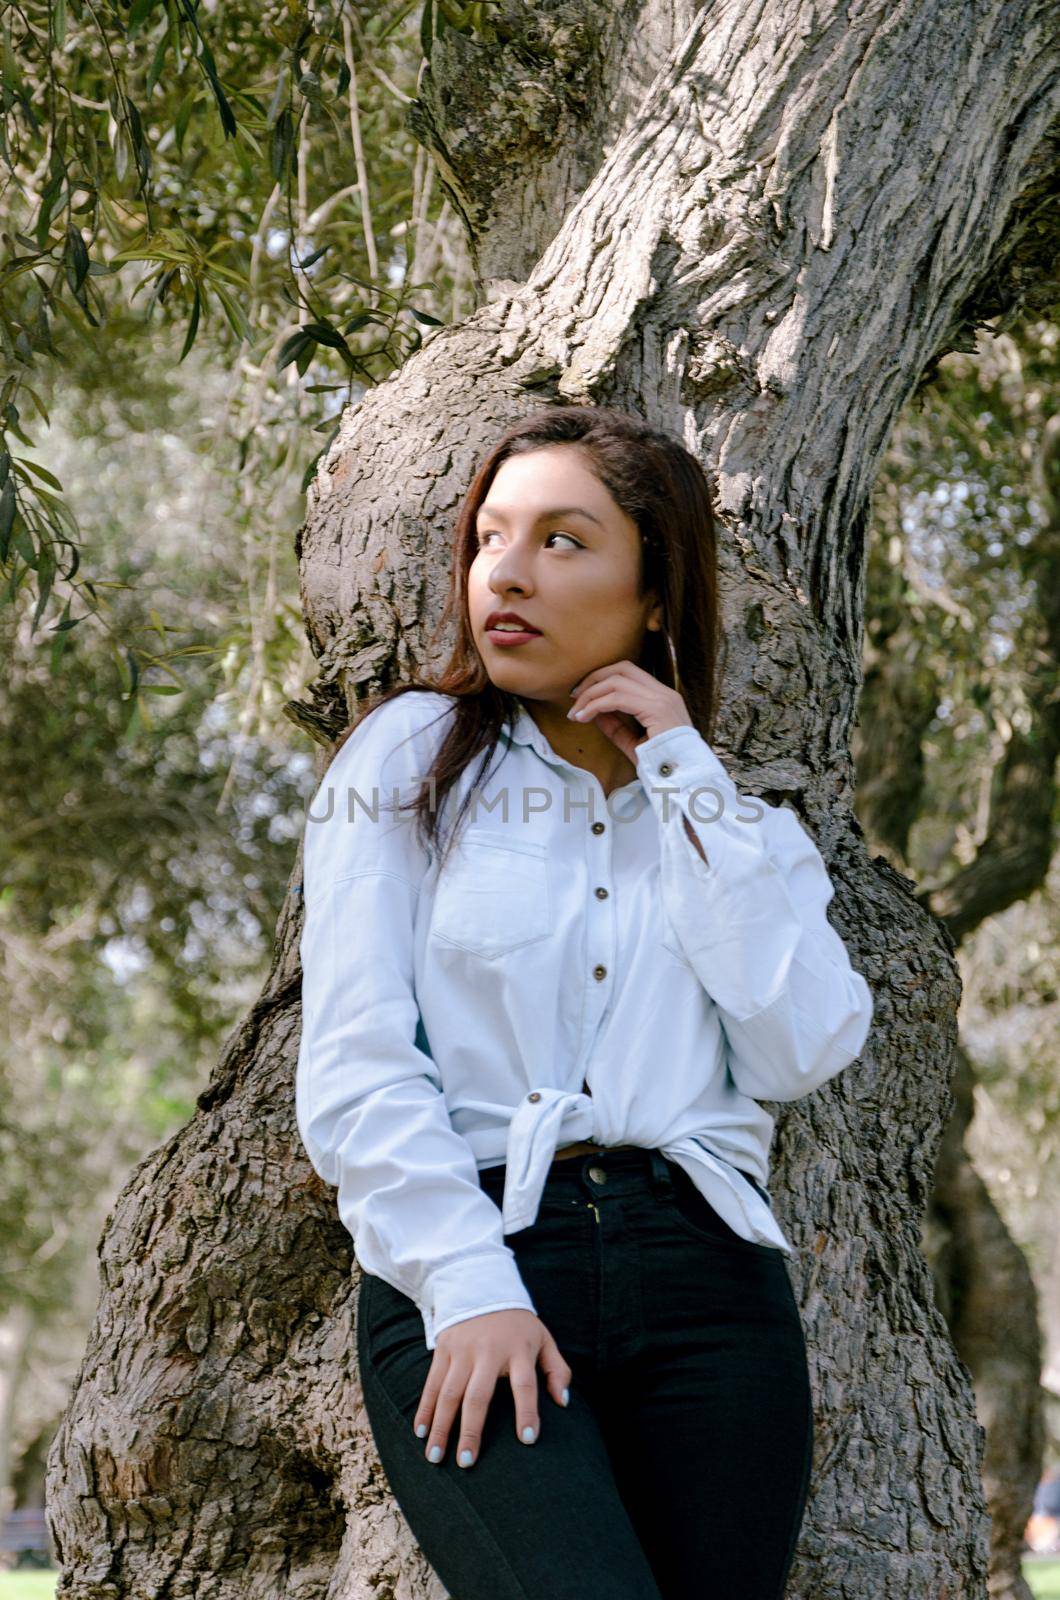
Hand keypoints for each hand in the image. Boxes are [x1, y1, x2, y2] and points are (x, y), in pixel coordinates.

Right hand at [414, 1309, 571, 1467]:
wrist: (482, 1286)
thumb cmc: (518, 1325)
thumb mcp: (544, 1339)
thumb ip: (557, 1370)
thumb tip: (563, 1403)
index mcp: (518, 1350)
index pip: (525, 1385)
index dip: (528, 1412)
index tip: (528, 1440)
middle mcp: (488, 1351)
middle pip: (478, 1395)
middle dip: (471, 1430)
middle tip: (466, 1462)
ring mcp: (463, 1350)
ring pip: (449, 1393)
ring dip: (441, 1427)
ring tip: (435, 1457)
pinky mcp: (444, 1348)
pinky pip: (432, 1383)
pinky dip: (424, 1408)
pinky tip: (420, 1432)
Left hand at [568, 660, 691, 761]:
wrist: (685, 778)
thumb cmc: (662, 765)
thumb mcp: (633, 743)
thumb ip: (616, 727)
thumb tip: (594, 713)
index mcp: (662, 697)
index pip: (628, 672)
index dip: (602, 678)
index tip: (582, 696)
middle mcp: (664, 693)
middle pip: (621, 668)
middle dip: (593, 679)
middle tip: (574, 697)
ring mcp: (662, 699)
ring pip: (616, 680)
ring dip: (590, 694)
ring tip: (576, 712)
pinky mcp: (656, 709)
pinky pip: (617, 698)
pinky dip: (596, 705)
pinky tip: (584, 717)